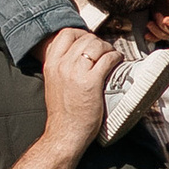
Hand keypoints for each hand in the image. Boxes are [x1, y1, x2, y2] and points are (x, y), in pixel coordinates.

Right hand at [38, 25, 121, 151]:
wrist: (65, 135)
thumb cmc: (63, 113)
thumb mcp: (54, 84)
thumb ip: (62, 68)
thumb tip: (79, 55)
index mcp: (51, 64)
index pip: (66, 34)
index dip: (81, 34)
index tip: (90, 42)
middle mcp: (62, 65)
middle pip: (84, 38)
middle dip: (98, 42)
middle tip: (105, 51)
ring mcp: (76, 73)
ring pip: (97, 45)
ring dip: (108, 48)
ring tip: (112, 56)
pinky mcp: (91, 82)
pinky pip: (108, 59)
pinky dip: (116, 57)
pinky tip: (117, 62)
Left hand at [138, 0, 168, 45]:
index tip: (165, 20)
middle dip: (162, 25)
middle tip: (155, 14)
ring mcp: (167, 26)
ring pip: (164, 35)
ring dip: (156, 31)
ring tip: (149, 23)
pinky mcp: (158, 28)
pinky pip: (157, 38)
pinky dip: (151, 37)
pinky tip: (146, 34)